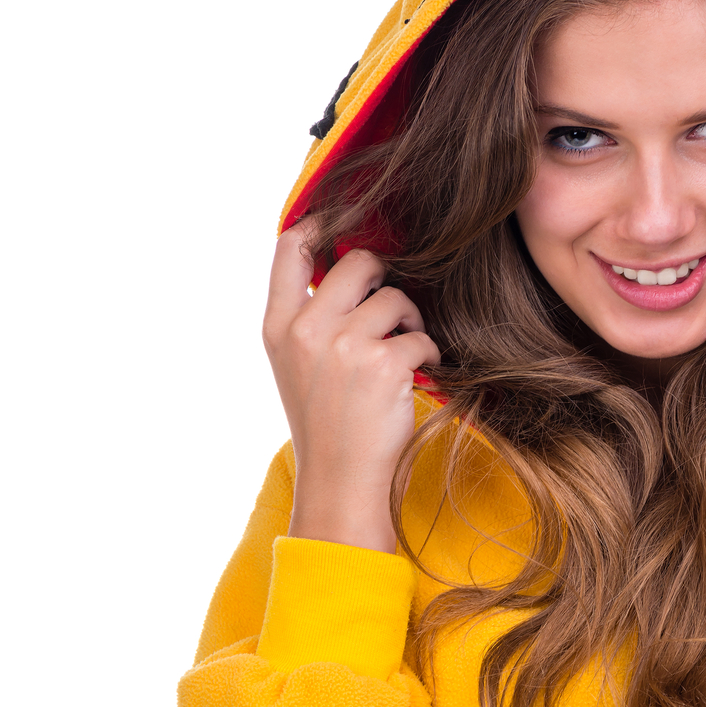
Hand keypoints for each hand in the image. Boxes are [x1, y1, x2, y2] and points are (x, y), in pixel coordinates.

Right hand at [263, 226, 440, 552]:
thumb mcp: (295, 365)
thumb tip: (347, 262)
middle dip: (384, 280)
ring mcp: (344, 346)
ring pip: (396, 298)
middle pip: (358, 261)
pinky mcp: (383, 365)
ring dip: (410, 322)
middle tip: (390, 312)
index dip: (322, 225)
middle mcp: (306, 329)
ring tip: (404, 352)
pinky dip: (427, 354)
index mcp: (278, 326)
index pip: (290, 247)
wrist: (340, 481)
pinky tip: (417, 376)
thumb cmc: (325, 424)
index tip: (345, 228)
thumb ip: (309, 317)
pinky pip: (421, 337)